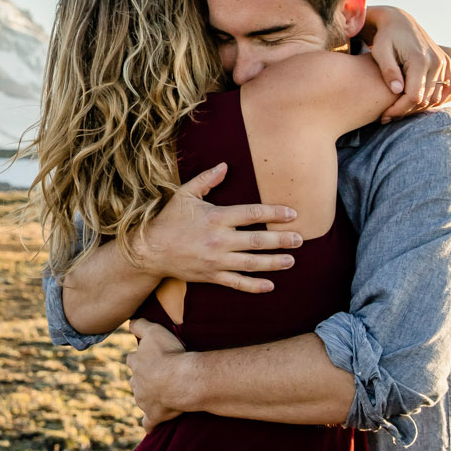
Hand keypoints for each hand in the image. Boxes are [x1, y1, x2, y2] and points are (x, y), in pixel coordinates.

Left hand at [127, 320, 193, 428]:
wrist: (180, 380)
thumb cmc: (169, 354)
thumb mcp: (154, 331)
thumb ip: (140, 325)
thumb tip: (130, 322)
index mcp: (135, 363)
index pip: (132, 359)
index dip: (140, 357)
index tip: (149, 356)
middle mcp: (136, 382)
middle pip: (134, 380)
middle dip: (141, 378)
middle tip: (155, 375)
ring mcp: (144, 400)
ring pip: (140, 398)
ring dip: (146, 396)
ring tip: (157, 395)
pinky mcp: (154, 414)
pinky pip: (148, 422)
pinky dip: (149, 424)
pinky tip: (149, 428)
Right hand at [129, 163, 299, 292]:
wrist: (150, 250)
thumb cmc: (169, 220)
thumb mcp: (185, 194)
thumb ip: (206, 180)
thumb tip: (225, 165)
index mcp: (215, 217)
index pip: (251, 213)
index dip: (274, 212)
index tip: (292, 213)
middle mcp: (219, 240)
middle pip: (257, 240)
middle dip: (281, 240)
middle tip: (300, 240)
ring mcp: (215, 260)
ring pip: (251, 263)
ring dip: (273, 262)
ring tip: (291, 260)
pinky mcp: (211, 276)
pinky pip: (236, 283)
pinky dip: (254, 286)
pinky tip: (270, 285)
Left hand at [362, 5, 450, 121]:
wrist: (399, 21)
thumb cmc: (386, 38)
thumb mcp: (381, 51)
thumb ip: (389, 70)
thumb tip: (397, 90)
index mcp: (420, 60)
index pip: (414, 96)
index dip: (399, 110)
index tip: (384, 115)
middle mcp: (436, 62)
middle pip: (425, 99)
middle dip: (406, 111)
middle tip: (388, 115)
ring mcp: (444, 63)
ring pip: (436, 97)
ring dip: (419, 107)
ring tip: (399, 109)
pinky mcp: (446, 64)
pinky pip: (446, 89)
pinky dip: (434, 99)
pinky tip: (417, 104)